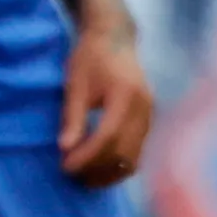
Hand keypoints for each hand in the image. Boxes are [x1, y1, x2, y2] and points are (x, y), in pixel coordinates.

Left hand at [59, 25, 155, 188]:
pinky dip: (120, 163)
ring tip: (85, 178)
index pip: (107, 136)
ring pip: (135, 156)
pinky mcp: (149, 120)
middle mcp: (144, 107)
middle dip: (98, 169)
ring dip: (110, 172)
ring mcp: (151, 114)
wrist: (114, 39)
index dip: (87, 156)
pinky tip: (100, 168)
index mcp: (126, 95)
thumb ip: (72, 117)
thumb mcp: (75, 84)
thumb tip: (65, 148)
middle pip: (124, 151)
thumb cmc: (90, 58)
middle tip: (73, 176)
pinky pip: (138, 150)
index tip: (66, 167)